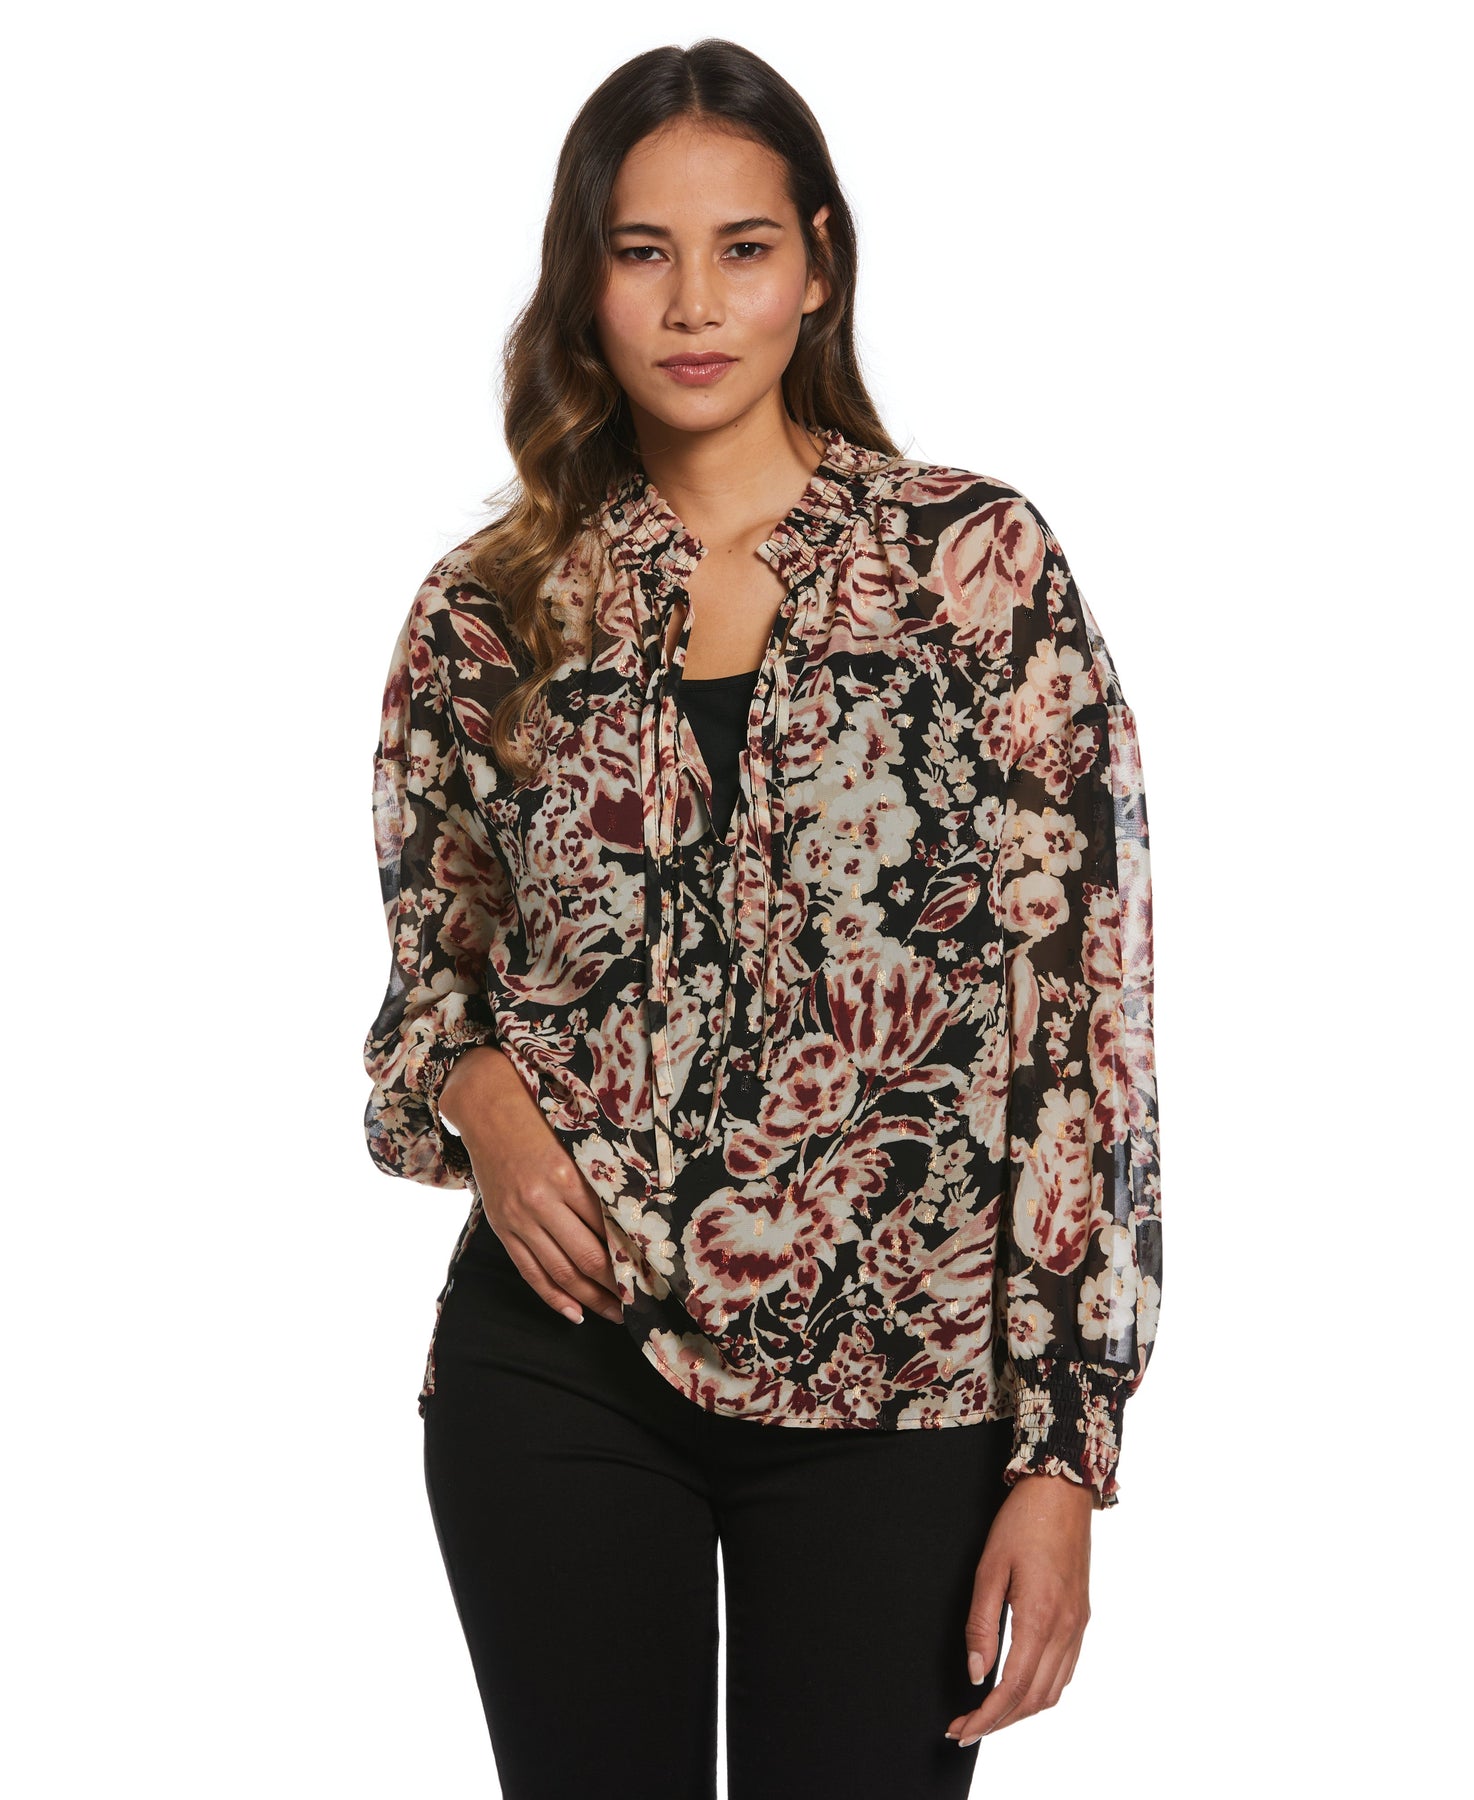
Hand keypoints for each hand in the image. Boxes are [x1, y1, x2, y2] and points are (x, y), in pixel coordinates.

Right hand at [440, 1047, 623, 1325]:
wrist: (485, 1107)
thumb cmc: (540, 1118)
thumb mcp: (575, 1141)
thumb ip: (599, 1178)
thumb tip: (635, 1216)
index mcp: (566, 1177)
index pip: (607, 1229)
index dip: (632, 1256)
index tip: (654, 1272)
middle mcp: (540, 1202)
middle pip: (587, 1259)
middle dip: (617, 1286)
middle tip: (642, 1303)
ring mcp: (518, 1219)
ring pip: (559, 1272)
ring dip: (591, 1299)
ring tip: (616, 1314)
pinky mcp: (502, 1227)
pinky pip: (529, 1272)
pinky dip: (553, 1297)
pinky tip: (574, 1313)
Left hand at [945, 1471, 1094, 1745]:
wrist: (1062, 1492)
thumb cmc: (1022, 1522)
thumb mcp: (989, 1568)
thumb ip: (981, 1625)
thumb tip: (976, 1674)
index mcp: (1041, 1618)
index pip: (1012, 1689)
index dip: (985, 1717)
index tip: (961, 1730)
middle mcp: (1066, 1630)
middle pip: (1034, 1699)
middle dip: (999, 1723)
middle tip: (966, 1730)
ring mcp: (1078, 1626)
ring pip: (1053, 1691)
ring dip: (1020, 1712)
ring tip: (988, 1716)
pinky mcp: (1082, 1618)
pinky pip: (1065, 1671)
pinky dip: (1041, 1691)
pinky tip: (1019, 1688)